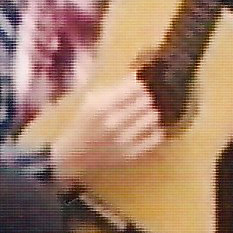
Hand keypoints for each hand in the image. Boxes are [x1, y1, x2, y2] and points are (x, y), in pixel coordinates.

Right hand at [47, 72, 165, 188]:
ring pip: (153, 118)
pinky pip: (156, 138)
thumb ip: (114, 89)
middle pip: (146, 101)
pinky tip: (147, 130)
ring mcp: (123, 141)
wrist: (75, 156)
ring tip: (145, 115)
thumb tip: (138, 76)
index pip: (135, 88)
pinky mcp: (132, 155)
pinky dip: (155, 131)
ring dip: (151, 114)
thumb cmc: (85, 123)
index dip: (140, 86)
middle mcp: (113, 124)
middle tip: (143, 102)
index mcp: (101, 107)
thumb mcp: (91, 101)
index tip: (139, 88)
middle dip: (146, 99)